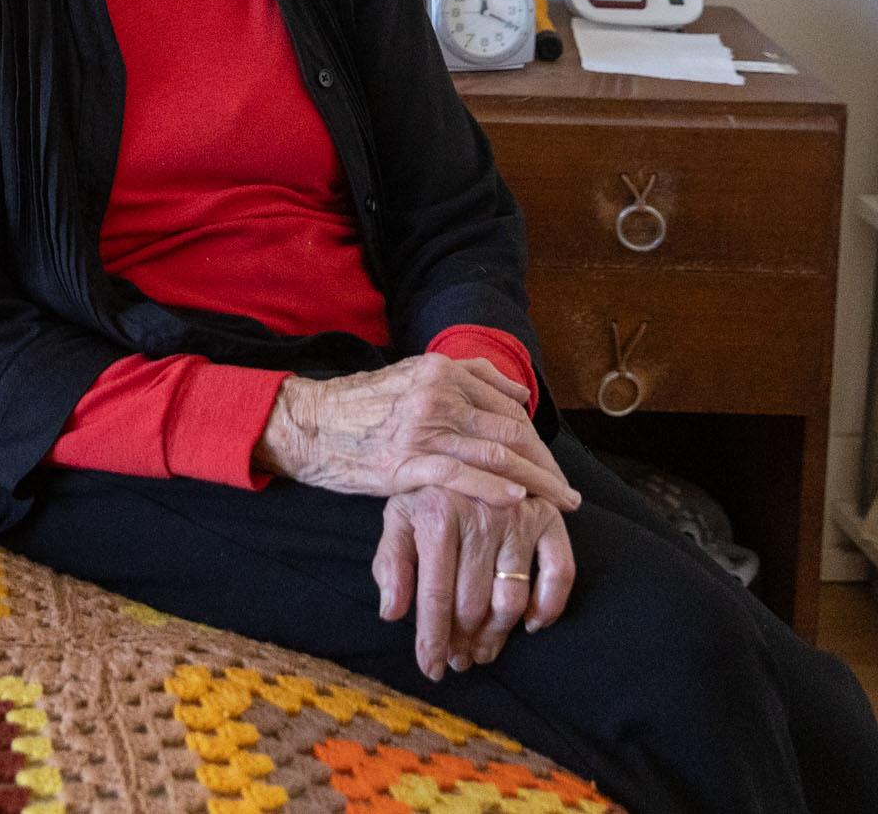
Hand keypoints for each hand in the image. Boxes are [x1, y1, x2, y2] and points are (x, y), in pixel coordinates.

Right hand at [256, 354, 578, 509]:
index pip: (507, 409)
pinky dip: (493, 488)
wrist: (310, 424)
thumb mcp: (413, 374)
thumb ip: (469, 375)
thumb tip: (519, 390)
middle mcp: (438, 394)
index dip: (538, 442)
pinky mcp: (405, 461)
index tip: (555, 468)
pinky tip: (517, 502)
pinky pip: (460, 475)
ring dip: (535, 482)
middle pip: (510, 432)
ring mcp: (422, 428)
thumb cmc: (362, 405)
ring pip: (494, 454)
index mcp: (442, 371)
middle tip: (568, 495)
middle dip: (546, 467)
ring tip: (559, 505)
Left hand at [374, 484, 575, 675]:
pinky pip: (559, 573)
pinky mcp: (548, 518)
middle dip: (463, 642)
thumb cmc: (428, 491)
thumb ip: (391, 563)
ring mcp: (519, 517)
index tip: (431, 668)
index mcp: (437, 516)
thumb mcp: (397, 516)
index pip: (435, 595)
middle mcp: (480, 516)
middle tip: (459, 659)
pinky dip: (549, 606)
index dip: (432, 639)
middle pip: (473, 604)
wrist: (466, 446)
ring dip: (498, 635)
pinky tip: (531, 624)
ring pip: (511, 599)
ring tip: (484, 650)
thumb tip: (391, 613)